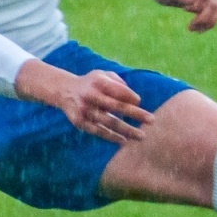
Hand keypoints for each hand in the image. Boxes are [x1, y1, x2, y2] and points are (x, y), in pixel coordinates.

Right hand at [19, 64, 151, 145]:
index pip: (117, 90)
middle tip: (151, 120)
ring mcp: (85, 110)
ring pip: (109, 122)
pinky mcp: (80, 122)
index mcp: (98, 82)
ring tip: (141, 136)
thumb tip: (134, 98)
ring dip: (127, 130)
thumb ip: (118, 82)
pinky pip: (98, 131)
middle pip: (116, 106)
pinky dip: (112, 137)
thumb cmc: (91, 83)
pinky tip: (124, 141)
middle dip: (135, 114)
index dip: (129, 96)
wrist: (65, 91)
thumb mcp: (102, 75)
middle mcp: (91, 96)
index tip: (139, 102)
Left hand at [153, 0, 216, 31]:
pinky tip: (197, 29)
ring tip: (192, 29)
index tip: (184, 10)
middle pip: (216, 3)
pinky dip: (209, 22)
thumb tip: (192, 0)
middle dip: (205, 18)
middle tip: (190, 27)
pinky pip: (216, 12)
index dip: (198, 7)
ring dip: (209, 22)